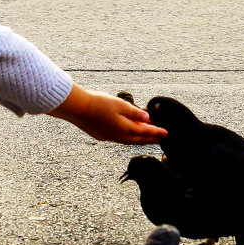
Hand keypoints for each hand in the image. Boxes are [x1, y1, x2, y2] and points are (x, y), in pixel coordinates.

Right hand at [48, 85, 166, 144]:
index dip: (156, 132)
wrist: (77, 108)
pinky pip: (119, 139)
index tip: (166, 133)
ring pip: (128, 141)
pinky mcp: (101, 136)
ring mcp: (109, 137)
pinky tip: (127, 134)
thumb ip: (134, 113)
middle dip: (150, 139)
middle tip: (160, 138)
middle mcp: (118, 136)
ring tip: (147, 137)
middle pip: (138, 140)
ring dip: (139, 139)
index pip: (145, 132)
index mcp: (125, 129)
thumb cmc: (98, 103)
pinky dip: (128, 138)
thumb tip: (147, 118)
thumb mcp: (120, 104)